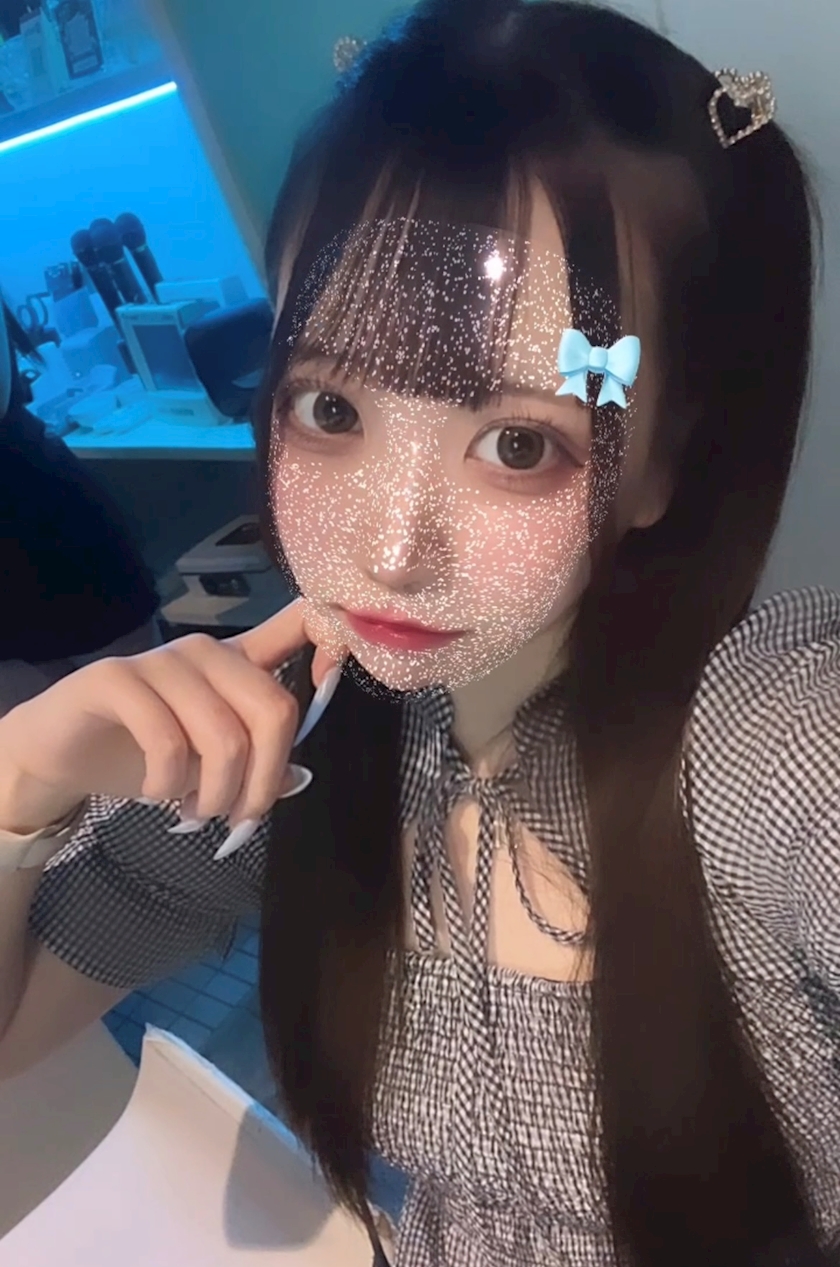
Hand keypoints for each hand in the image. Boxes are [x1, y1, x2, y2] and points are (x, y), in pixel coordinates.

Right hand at [0, 601, 338, 832]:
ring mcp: (161, 660)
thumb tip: (297, 777)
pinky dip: (171, 786)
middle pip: (274, 708)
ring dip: (216, 794)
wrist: (61, 753)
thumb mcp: (212, 764)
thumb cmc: (146, 754)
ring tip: (196, 812)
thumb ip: (257, 761)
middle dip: (263, 780)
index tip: (333, 672)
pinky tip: (161, 796)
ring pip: (223, 735)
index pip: (297, 624)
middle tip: (239, 816)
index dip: (332, 637)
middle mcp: (206, 651)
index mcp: (239, 661)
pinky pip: (166, 741)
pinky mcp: (115, 679)